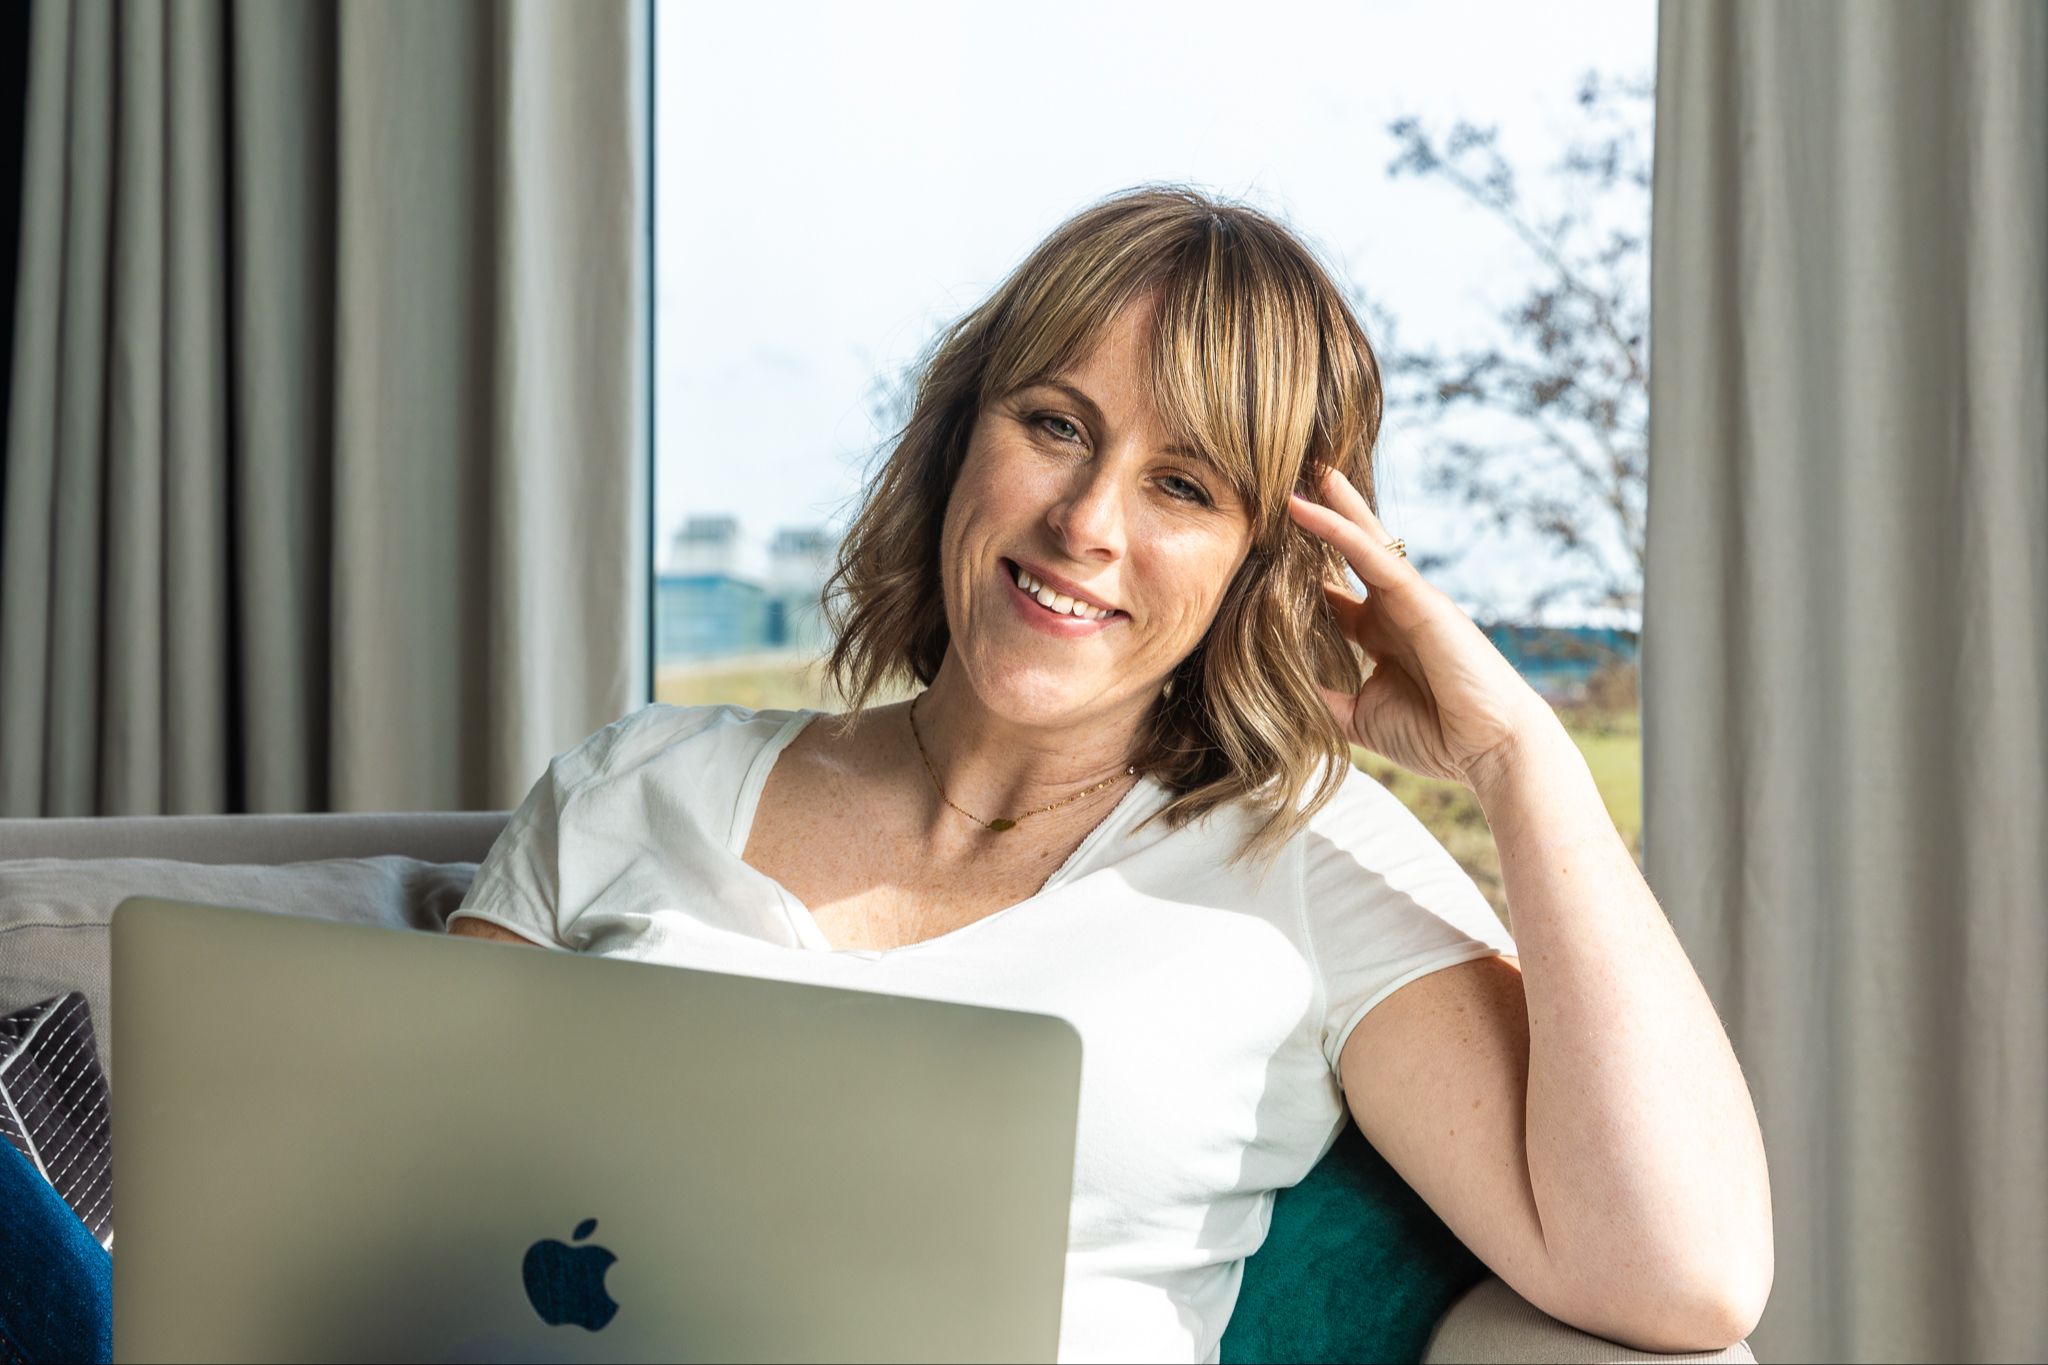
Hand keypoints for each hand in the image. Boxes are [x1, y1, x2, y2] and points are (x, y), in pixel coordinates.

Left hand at [1286, 465, 1557, 790]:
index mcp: (1379, 635)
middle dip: (1320, 521)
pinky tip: (1303, 506)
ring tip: (1301, 467)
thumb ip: (1320, 699)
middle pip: (1346, 554)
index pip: (1330, 595)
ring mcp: (1408, 598)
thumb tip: (1273, 692)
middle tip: (1286, 486)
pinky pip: (1371, 554)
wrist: (1490, 750)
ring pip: (1359, 539)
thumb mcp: (1357, 717)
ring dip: (1329, 504)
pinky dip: (1336, 528)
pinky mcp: (1420, 596)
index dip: (1295, 575)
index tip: (1256, 552)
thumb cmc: (1436, 737)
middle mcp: (1393, 609)